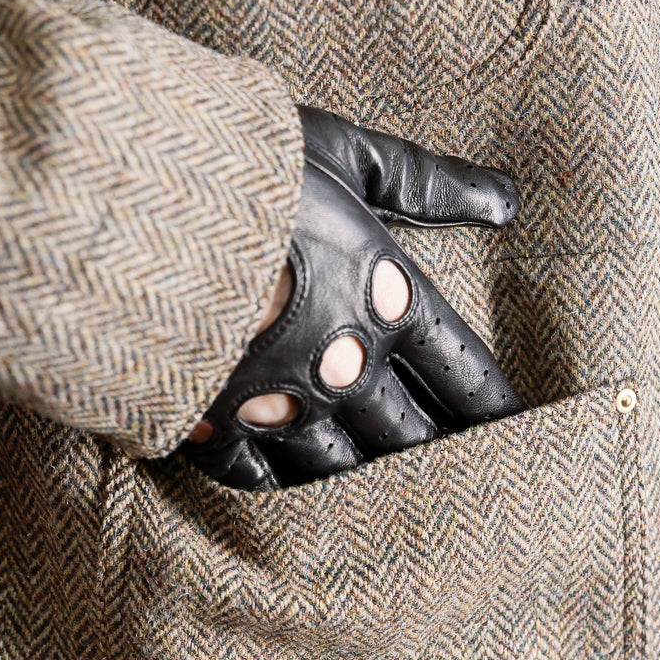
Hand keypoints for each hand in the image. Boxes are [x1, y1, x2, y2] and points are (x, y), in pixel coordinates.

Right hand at [182, 105, 522, 489]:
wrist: (140, 214)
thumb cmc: (248, 171)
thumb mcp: (348, 154)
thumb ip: (429, 183)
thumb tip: (507, 197)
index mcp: (387, 302)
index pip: (463, 372)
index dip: (496, 408)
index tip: (519, 435)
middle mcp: (347, 367)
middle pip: (413, 437)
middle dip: (441, 459)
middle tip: (467, 486)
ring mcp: (283, 405)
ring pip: (345, 469)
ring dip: (367, 483)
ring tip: (388, 504)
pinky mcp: (218, 428)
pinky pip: (263, 480)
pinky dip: (280, 487)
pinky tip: (290, 491)